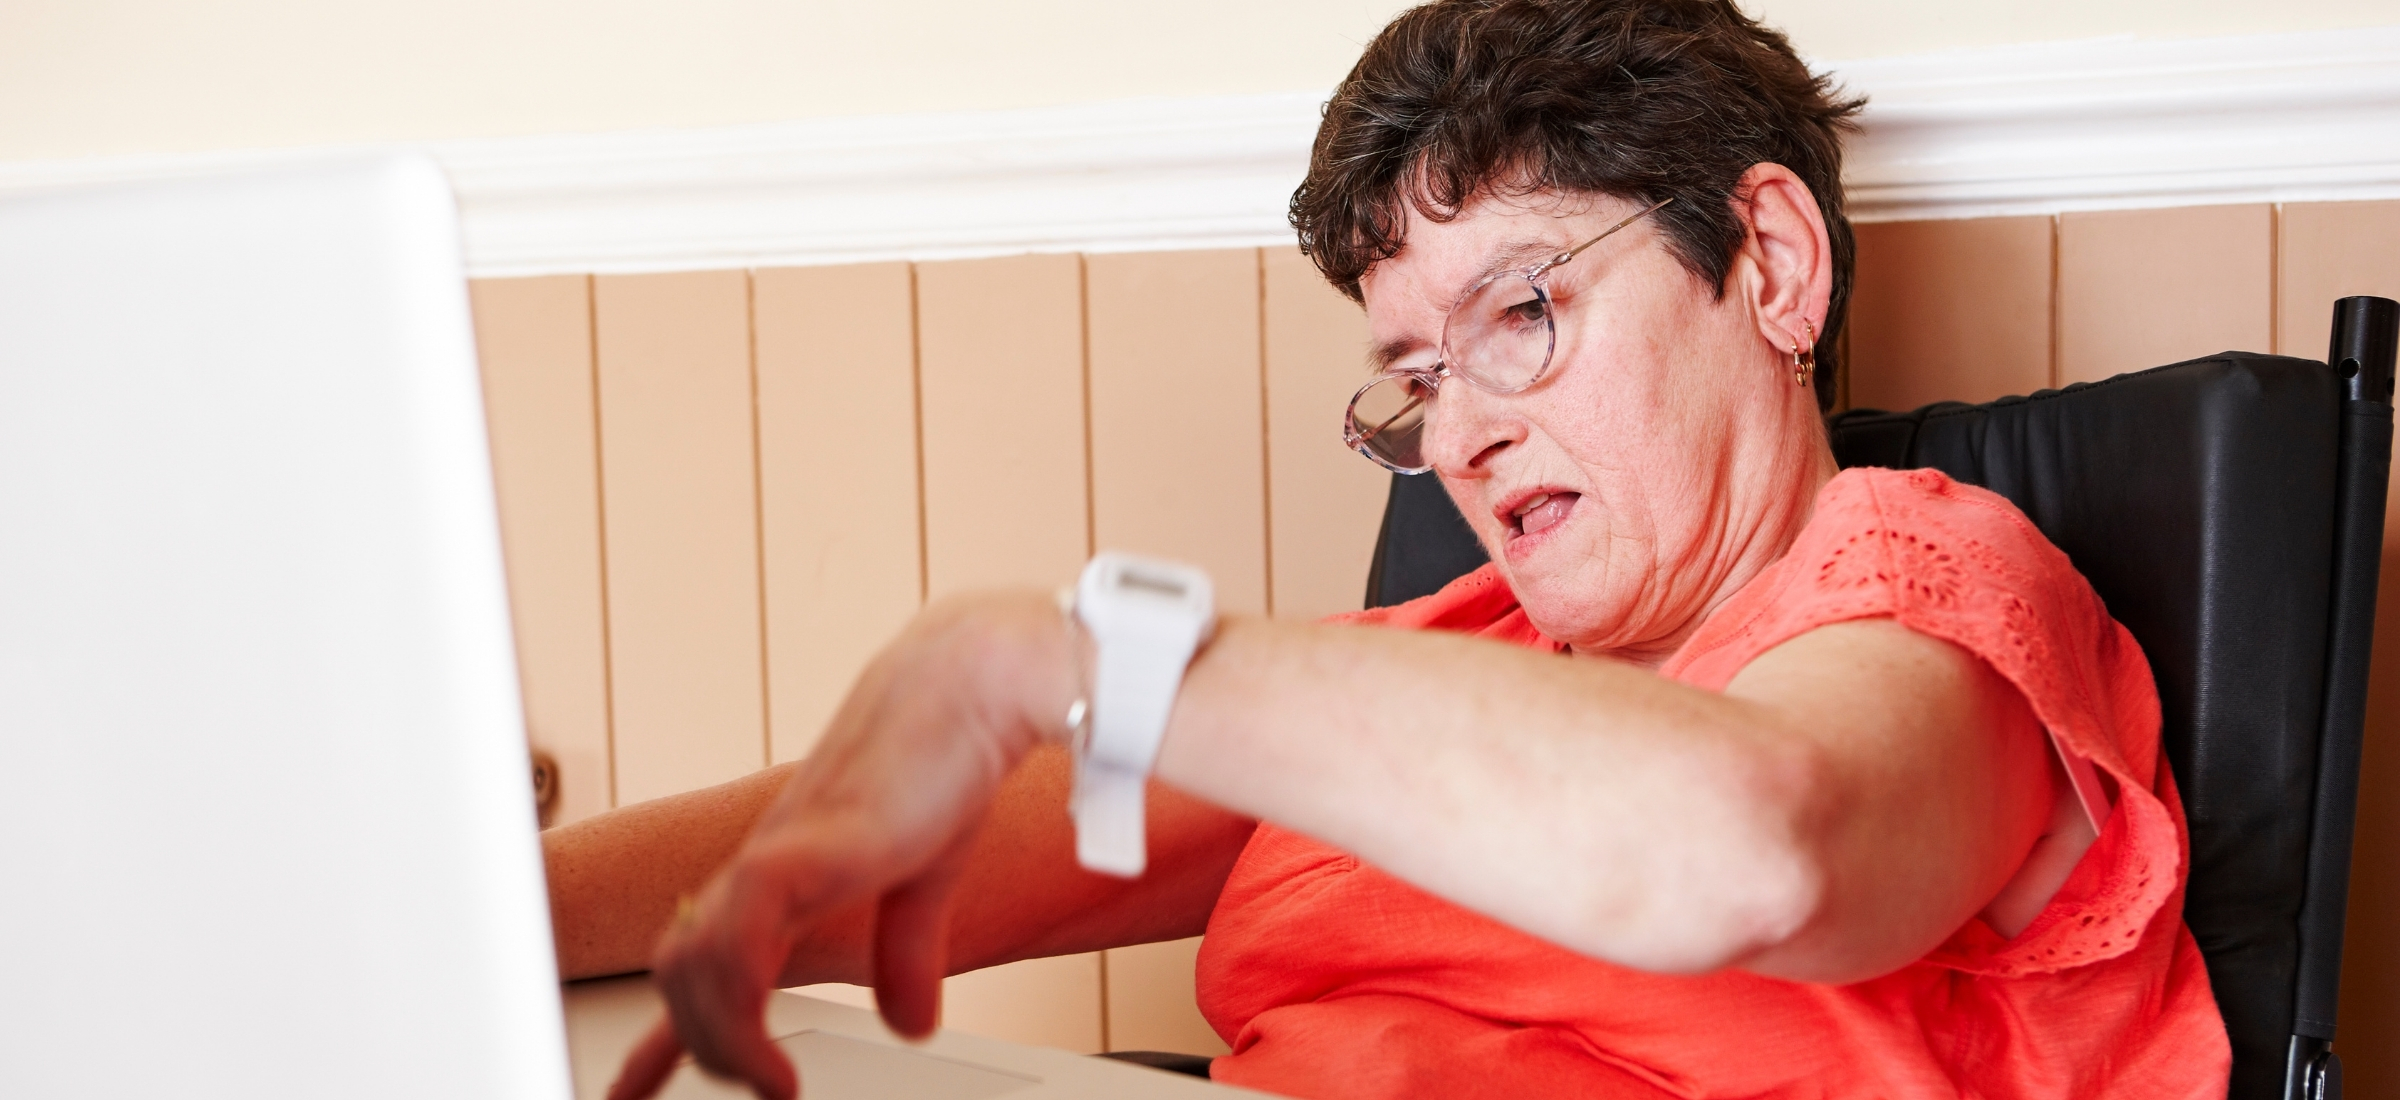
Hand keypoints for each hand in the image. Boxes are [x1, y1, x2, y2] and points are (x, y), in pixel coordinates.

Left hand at [606, 591, 1077, 1099]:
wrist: (975, 684)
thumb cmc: (948, 754)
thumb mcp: (926, 876)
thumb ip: (907, 950)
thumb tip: (909, 1022)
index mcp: (787, 868)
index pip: (702, 953)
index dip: (664, 1030)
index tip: (633, 1085)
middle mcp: (765, 863)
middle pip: (680, 967)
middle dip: (694, 1044)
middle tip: (757, 1089)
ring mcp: (775, 854)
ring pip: (691, 962)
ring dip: (720, 1039)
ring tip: (772, 1084)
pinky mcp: (799, 850)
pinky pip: (734, 940)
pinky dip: (739, 1007)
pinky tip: (773, 1052)